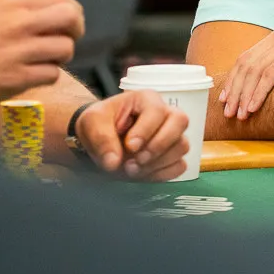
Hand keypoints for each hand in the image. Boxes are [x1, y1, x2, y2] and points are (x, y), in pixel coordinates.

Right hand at [0, 0, 84, 106]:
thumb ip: (22, 10)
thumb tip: (54, 13)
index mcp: (13, 4)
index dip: (73, 12)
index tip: (69, 24)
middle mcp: (19, 23)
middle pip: (72, 19)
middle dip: (75, 31)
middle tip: (64, 40)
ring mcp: (20, 50)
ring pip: (66, 49)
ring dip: (59, 57)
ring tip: (41, 60)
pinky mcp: (18, 77)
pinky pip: (53, 74)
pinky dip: (47, 76)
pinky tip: (31, 75)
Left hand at [75, 90, 189, 181]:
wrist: (99, 142)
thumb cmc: (99, 125)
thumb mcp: (91, 123)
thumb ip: (101, 138)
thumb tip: (113, 162)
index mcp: (146, 100)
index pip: (157, 111)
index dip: (145, 131)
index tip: (129, 147)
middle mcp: (165, 114)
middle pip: (181, 122)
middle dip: (159, 145)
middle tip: (137, 159)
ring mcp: (172, 135)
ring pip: (182, 146)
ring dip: (157, 162)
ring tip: (132, 168)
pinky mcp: (172, 156)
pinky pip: (179, 166)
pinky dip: (162, 173)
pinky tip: (143, 172)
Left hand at [218, 28, 273, 119]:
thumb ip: (270, 73)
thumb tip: (241, 91)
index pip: (246, 59)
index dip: (233, 81)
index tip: (224, 100)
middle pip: (247, 64)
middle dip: (236, 91)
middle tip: (230, 112)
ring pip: (256, 71)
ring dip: (245, 95)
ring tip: (241, 114)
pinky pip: (269, 75)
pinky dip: (258, 93)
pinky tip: (253, 107)